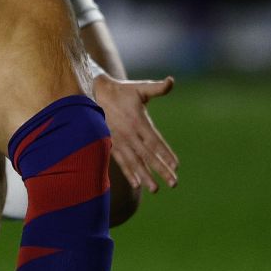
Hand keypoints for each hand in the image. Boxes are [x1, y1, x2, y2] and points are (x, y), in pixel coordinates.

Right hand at [91, 70, 177, 194]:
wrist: (94, 94)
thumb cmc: (121, 91)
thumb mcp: (140, 88)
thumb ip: (157, 88)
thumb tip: (171, 81)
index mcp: (138, 121)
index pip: (155, 141)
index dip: (165, 153)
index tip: (176, 166)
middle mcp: (129, 134)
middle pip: (148, 155)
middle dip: (161, 170)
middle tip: (174, 183)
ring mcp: (119, 141)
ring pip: (135, 162)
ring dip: (145, 176)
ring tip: (155, 190)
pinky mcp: (111, 145)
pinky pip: (122, 162)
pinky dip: (129, 173)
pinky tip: (137, 184)